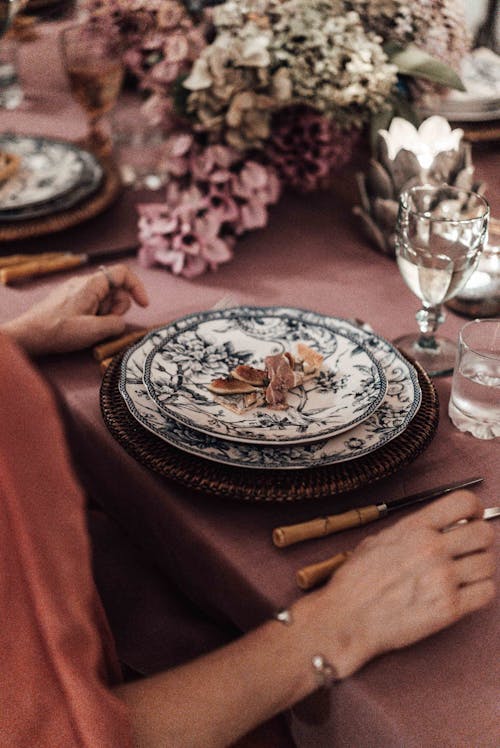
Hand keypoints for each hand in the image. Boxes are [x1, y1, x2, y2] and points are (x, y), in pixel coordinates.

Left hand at [2, 264, 148, 355]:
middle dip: (118, 308)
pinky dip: (95, 315)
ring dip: (105, 314)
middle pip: (116, 289)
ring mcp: (75, 290)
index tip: (143, 306)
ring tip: (91, 328)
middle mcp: (84, 282)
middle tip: (105, 324)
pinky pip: (92, 303)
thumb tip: (119, 323)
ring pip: (104, 298)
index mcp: (92, 285)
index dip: (138, 288)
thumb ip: (115, 324)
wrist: (28, 335)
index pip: (123, 273)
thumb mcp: (93, 331)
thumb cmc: (58, 331)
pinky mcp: (69, 299)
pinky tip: (83, 327)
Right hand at [296, 490, 495, 678]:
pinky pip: (486, 593)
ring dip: (480, 567)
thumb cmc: (357, 581)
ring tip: (464, 574)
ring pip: (488, 563)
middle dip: (481, 540)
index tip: (472, 518)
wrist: (347, 617)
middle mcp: (432, 548)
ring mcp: (443, 578)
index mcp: (415, 528)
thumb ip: (413, 531)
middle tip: (470, 549)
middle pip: (484, 533)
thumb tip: (439, 527)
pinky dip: (481, 591)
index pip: (463, 502)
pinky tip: (465, 592)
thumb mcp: (379, 539)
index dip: (475, 509)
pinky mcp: (449, 608)